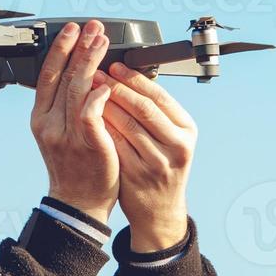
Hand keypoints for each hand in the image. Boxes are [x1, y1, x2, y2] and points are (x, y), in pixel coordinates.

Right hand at [30, 20, 117, 223]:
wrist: (79, 202)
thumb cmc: (75, 167)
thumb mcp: (60, 133)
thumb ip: (65, 107)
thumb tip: (81, 75)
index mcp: (40, 118)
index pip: (47, 75)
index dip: (60, 49)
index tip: (73, 30)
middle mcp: (49, 124)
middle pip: (62, 76)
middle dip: (79, 48)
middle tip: (93, 28)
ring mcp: (66, 135)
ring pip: (76, 90)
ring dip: (90, 63)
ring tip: (102, 43)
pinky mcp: (87, 145)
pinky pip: (89, 114)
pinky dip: (97, 97)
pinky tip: (106, 84)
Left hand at [98, 61, 195, 251]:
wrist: (159, 210)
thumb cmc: (161, 166)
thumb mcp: (171, 138)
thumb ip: (157, 113)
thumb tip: (129, 76)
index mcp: (187, 130)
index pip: (160, 96)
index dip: (134, 78)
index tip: (115, 66)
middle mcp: (176, 146)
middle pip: (143, 108)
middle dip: (117, 88)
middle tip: (97, 73)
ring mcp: (157, 163)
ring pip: (126, 126)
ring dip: (104, 105)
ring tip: (89, 91)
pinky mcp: (136, 176)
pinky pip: (114, 145)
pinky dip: (101, 128)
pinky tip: (88, 116)